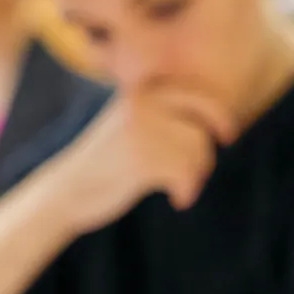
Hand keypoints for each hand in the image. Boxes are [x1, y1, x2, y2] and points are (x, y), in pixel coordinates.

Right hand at [48, 89, 234, 232]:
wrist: (66, 192)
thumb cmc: (107, 162)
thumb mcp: (133, 125)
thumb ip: (166, 114)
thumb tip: (223, 119)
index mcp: (140, 93)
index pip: (198, 96)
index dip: (219, 116)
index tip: (228, 136)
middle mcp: (141, 105)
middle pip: (202, 128)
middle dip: (204, 155)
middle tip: (196, 174)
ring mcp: (140, 131)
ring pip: (198, 151)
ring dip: (195, 176)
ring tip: (179, 188)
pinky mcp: (140, 160)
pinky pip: (187, 173)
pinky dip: (187, 191)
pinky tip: (177, 200)